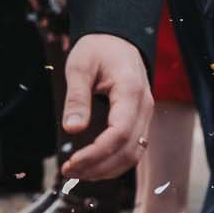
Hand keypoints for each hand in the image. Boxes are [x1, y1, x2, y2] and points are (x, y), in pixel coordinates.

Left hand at [59, 32, 153, 180]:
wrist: (118, 39)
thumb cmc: (98, 49)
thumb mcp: (80, 66)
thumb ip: (77, 97)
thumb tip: (71, 128)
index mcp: (130, 92)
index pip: (119, 133)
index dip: (97, 153)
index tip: (72, 162)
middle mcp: (144, 107)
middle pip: (128, 150)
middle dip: (98, 167)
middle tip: (68, 172)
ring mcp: (145, 115)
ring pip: (133, 154)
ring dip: (107, 169)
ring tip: (77, 172)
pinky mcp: (139, 120)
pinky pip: (132, 148)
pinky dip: (115, 162)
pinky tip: (93, 165)